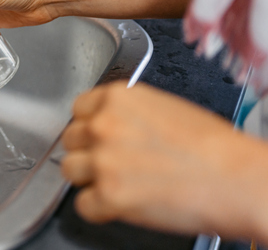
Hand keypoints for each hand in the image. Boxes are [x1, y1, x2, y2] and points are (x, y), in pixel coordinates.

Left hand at [61, 81, 267, 243]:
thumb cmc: (213, 146)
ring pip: (69, 170)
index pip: (79, 108)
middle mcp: (103, 125)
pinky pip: (83, 205)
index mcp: (117, 98)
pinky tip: (122, 204)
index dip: (90, 125)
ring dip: (89, 179)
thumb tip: (106, 124)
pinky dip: (99, 209)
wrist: (237, 178)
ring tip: (118, 184)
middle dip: (88, 152)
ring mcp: (103, 160)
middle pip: (71, 139)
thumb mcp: (163, 107)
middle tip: (113, 162)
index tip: (99, 136)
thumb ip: (126, 113)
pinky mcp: (109, 196)